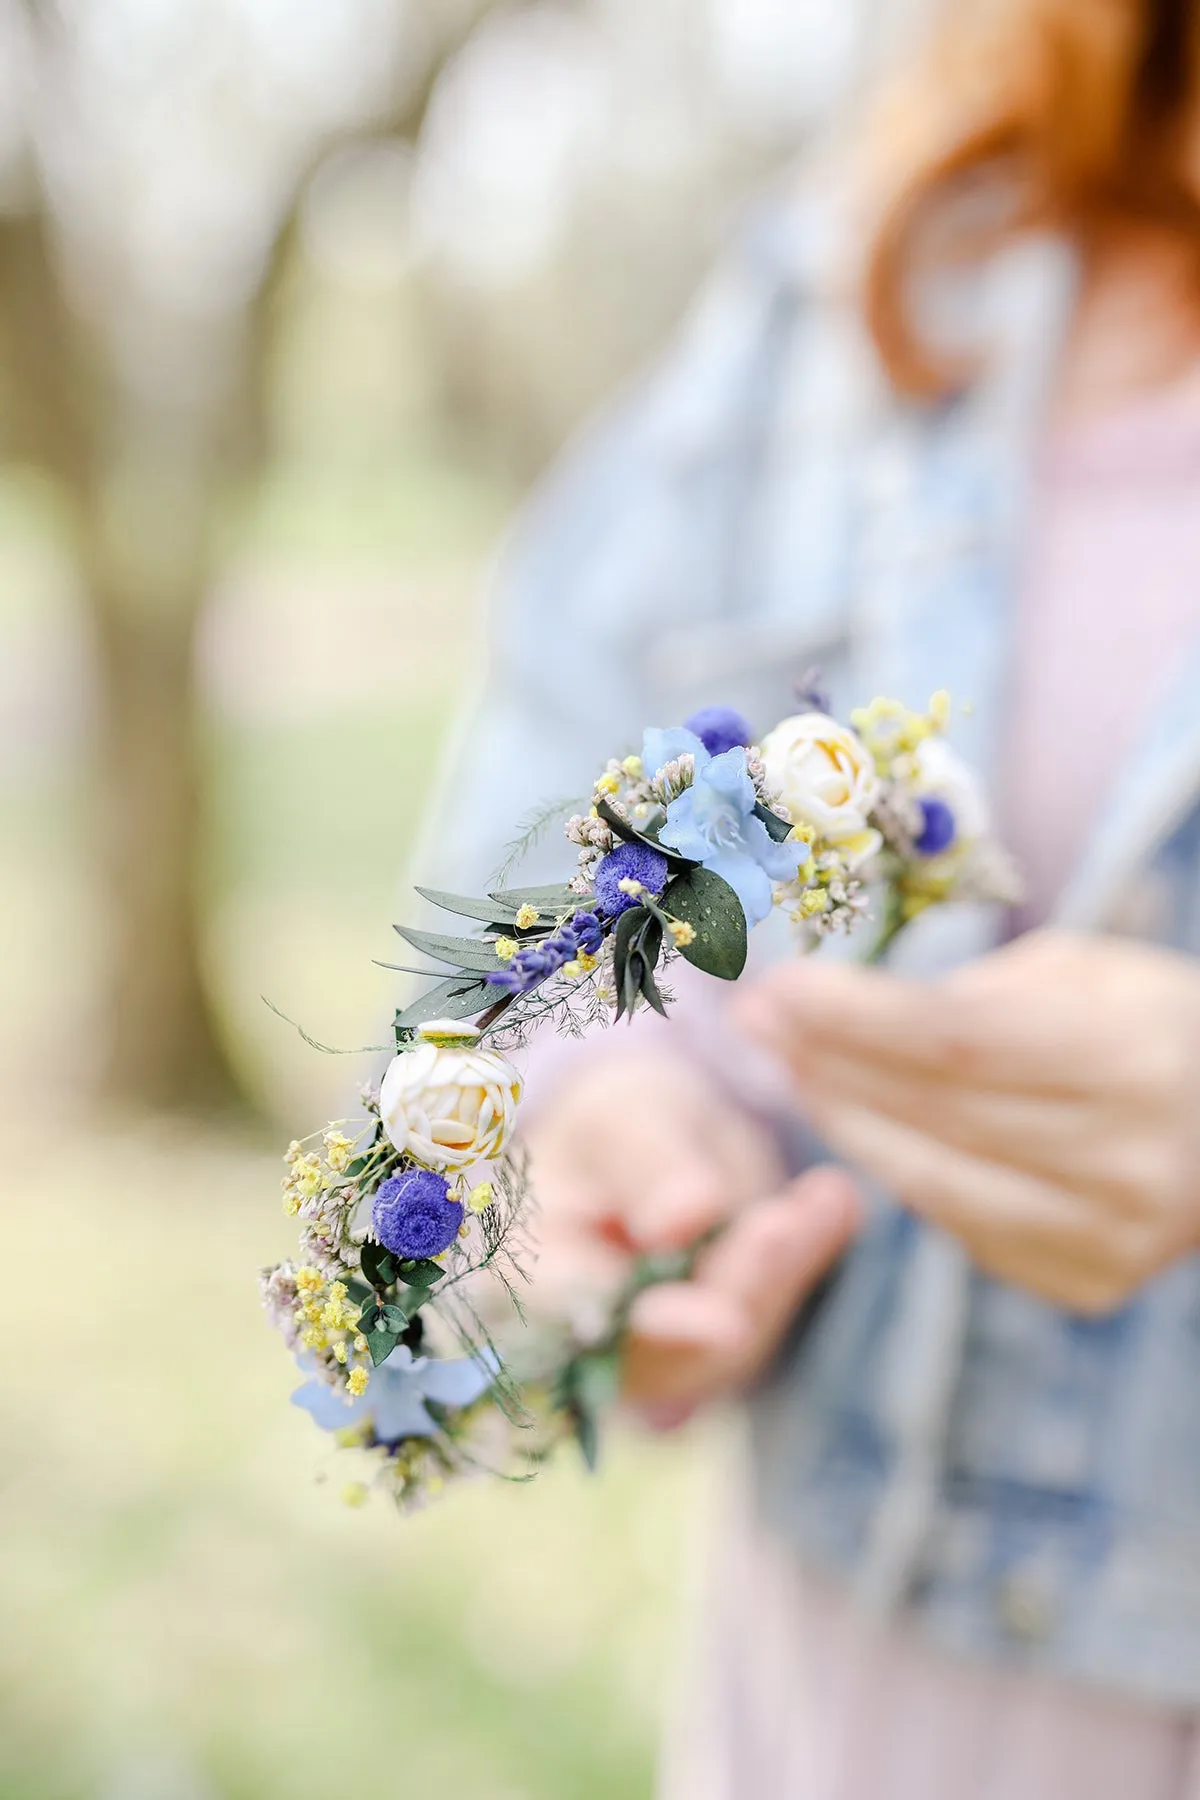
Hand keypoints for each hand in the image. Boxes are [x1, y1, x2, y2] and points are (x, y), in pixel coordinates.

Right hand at [521, 1044, 859, 1418]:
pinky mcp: (718, 1344)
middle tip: (781, 1230)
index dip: (644, 1330)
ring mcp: (656, 1353)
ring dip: (777, 1277)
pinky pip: (765, 1315)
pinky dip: (805, 1259)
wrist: (652, 1135)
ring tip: (822, 1200)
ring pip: (724, 1344)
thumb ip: (648, 1165)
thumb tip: (687, 1217)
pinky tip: (835, 1202)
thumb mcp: (625, 1116)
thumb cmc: (615, 1121)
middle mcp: (583, 1337)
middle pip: (661, 1347)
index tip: (718, 1323)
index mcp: (527, 1274)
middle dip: (732, 1292)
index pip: (573, 1321)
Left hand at [734, 931, 1199, 1314]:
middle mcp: (1124, 1161)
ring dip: (844, 1124)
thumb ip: (968, 996)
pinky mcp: (1087, 1283)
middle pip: (930, 1116)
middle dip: (825, 1064)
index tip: (775, 986)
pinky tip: (863, 1128)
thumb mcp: (1082, 972)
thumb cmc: (1150, 1026)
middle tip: (756, 1026)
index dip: (852, 1016)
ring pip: (929, 1185)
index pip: (954, 1042)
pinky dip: (902, 1173)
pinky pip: (959, 1226)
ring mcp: (1107, 1238)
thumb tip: (836, 1016)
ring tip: (790, 1071)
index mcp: (1129, 1060)